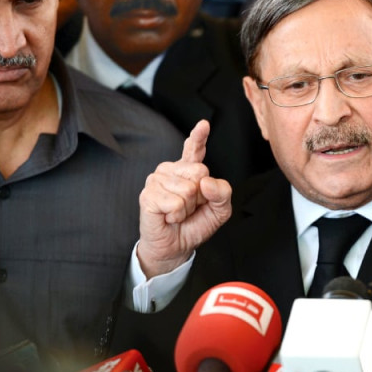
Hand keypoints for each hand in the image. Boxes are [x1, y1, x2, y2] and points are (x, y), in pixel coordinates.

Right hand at [137, 120, 231, 277]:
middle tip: (190, 207)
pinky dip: (177, 215)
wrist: (177, 247)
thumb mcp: (220, 210)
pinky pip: (175, 202)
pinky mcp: (148, 195)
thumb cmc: (195, 225)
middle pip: (199, 172)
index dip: (198, 137)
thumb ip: (222, 193)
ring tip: (178, 213)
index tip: (204, 125)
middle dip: (201, 196)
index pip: (195, 149)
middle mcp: (171, 170)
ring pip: (187, 189)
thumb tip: (206, 183)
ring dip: (187, 208)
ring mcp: (157, 180)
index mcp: (189, 170)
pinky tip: (169, 217)